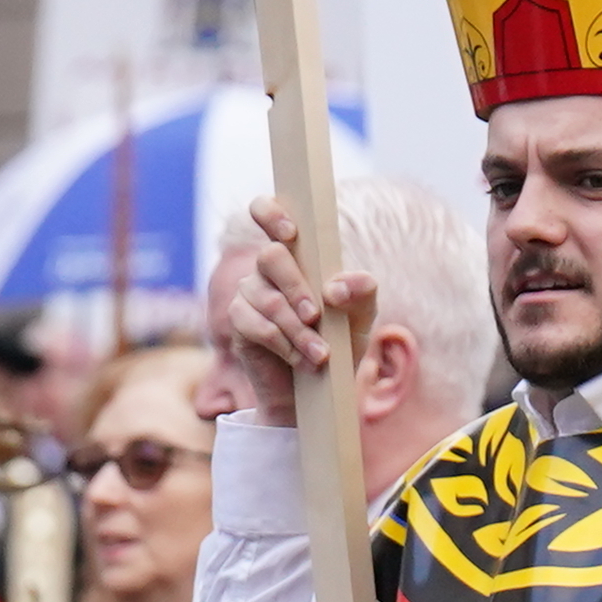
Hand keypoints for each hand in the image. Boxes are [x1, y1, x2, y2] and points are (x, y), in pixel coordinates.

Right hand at [207, 196, 375, 425]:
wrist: (320, 387)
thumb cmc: (341, 341)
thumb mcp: (362, 316)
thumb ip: (362, 291)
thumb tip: (336, 286)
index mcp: (297, 254)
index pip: (267, 213)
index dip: (271, 213)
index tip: (290, 232)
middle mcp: (267, 269)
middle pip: (271, 256)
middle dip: (296, 287)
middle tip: (317, 316)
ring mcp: (248, 294)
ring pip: (268, 300)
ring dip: (297, 329)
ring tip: (321, 354)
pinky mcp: (239, 324)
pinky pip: (258, 327)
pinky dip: (285, 345)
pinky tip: (302, 360)